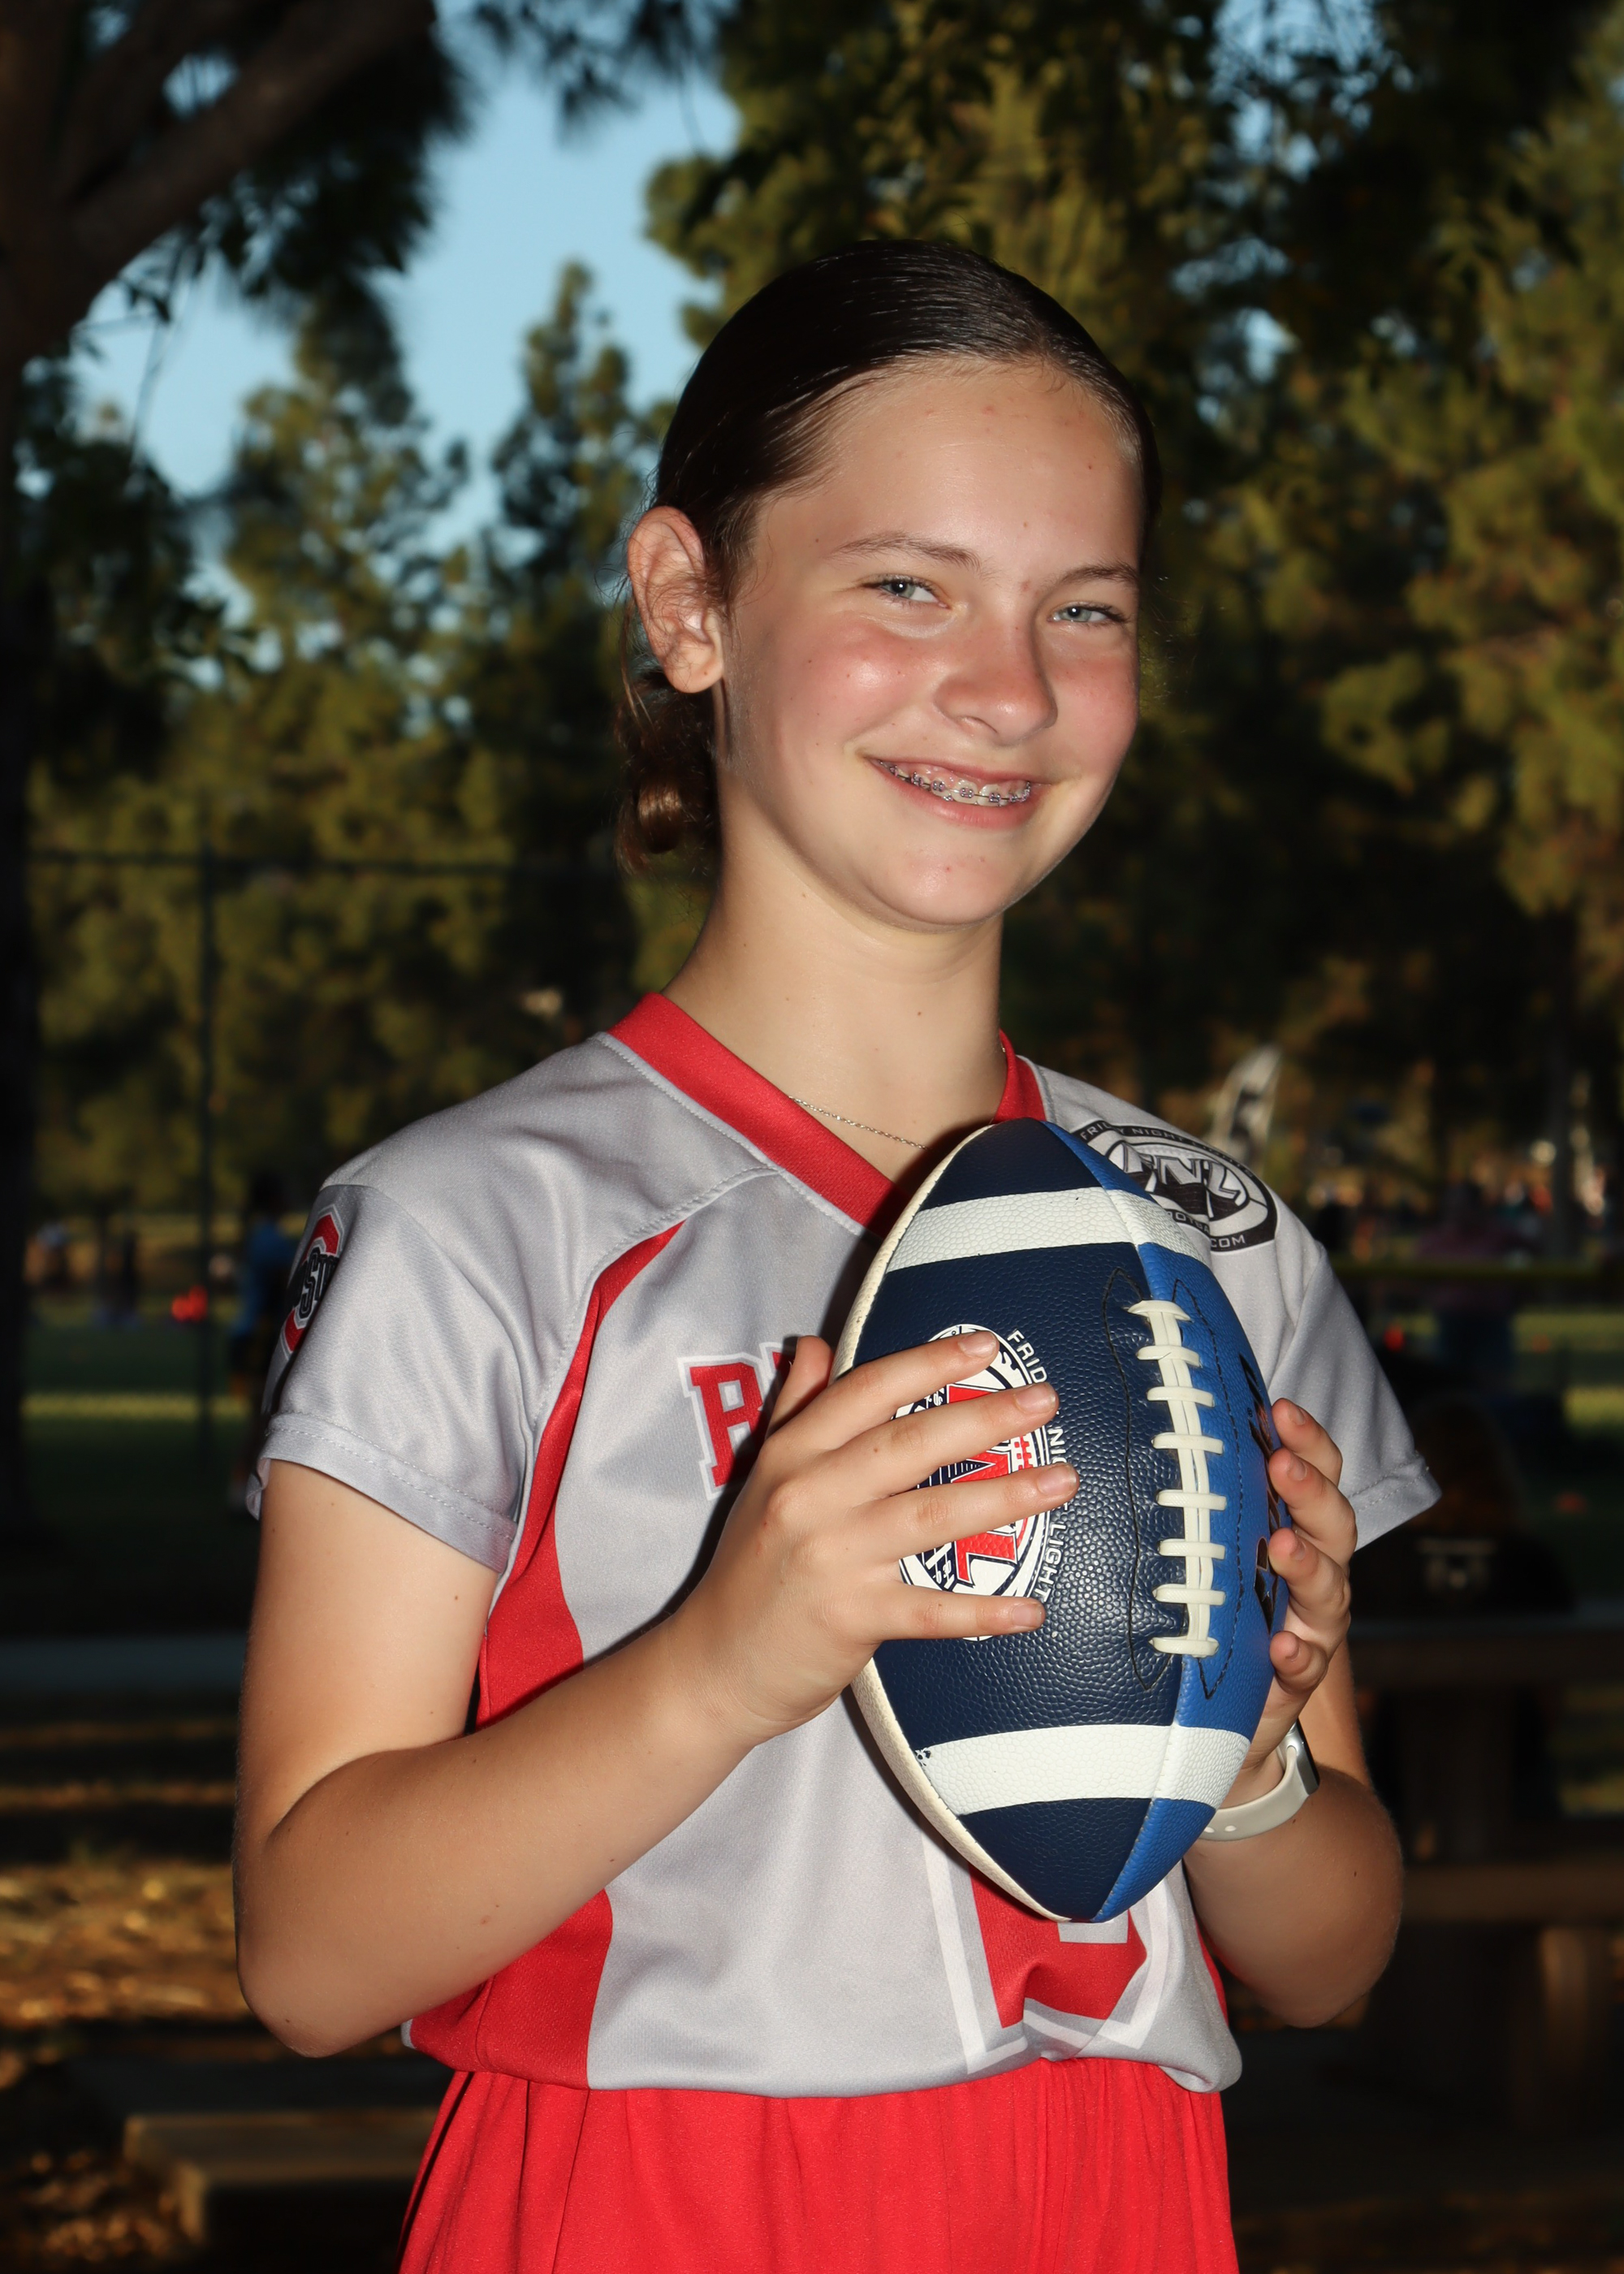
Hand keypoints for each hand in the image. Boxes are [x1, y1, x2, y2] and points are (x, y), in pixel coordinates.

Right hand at [671, 1330, 1076, 1746]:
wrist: (714, 1665)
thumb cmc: (750, 1567)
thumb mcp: (763, 1478)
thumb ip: (793, 1408)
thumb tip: (815, 1344)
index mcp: (792, 1456)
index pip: (866, 1391)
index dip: (929, 1363)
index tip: (985, 1345)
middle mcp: (810, 1497)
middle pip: (909, 1444)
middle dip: (984, 1418)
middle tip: (1044, 1402)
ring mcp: (831, 1558)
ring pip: (931, 1516)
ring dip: (1003, 1498)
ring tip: (1061, 1481)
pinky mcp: (850, 1619)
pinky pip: (930, 1611)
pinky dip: (982, 1611)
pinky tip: (1032, 1609)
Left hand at [1220, 1400, 1355, 1804]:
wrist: (1218, 1711)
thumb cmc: (1212, 1610)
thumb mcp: (1210, 1549)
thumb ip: (1201, 1499)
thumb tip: (1156, 1422)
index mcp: (1295, 1527)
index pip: (1316, 1472)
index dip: (1306, 1439)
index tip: (1277, 1408)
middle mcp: (1314, 1571)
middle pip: (1334, 1522)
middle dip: (1311, 1490)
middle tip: (1280, 1465)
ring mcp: (1311, 1625)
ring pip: (1331, 1588)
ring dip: (1308, 1564)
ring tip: (1281, 1545)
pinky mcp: (1296, 1678)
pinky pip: (1309, 1664)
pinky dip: (1299, 1651)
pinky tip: (1283, 1643)